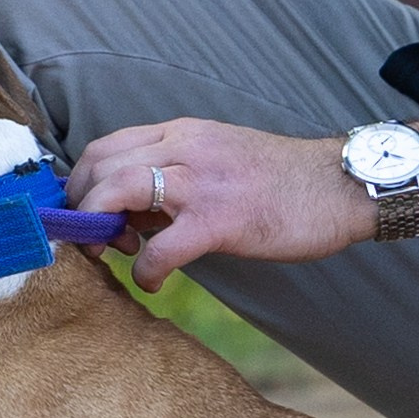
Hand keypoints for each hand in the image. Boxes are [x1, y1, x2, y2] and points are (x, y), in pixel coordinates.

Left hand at [66, 120, 367, 290]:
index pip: (106, 146)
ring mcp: (199, 182)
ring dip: (98, 227)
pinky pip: (160, 248)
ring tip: (108, 255)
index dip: (81, 181)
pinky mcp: (219, 219)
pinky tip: (153, 283)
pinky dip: (144, 271)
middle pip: (99, 165)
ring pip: (116, 190)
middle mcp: (183, 149)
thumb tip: (130, 214)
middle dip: (80, 206)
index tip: (82, 213)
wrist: (338, 185)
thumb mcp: (218, 161)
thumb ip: (174, 178)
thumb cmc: (281, 181)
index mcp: (181, 134)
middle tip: (92, 240)